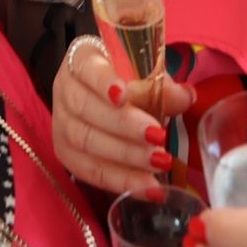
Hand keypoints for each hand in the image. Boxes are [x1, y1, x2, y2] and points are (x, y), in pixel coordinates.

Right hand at [49, 35, 195, 194]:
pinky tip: (147, 187)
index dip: (103, 82)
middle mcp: (64, 89)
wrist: (101, 95)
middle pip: (85, 108)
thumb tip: (185, 97)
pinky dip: (120, 180)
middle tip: (159, 137)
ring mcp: (61, 123)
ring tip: (159, 163)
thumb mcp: (144, 72)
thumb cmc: (126, 77)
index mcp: (82, 59)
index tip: (123, 95)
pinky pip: (89, 171)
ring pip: (85, 142)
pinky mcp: (66, 153)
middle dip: (123, 125)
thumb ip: (161, 84)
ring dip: (125, 156)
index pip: (87, 67)